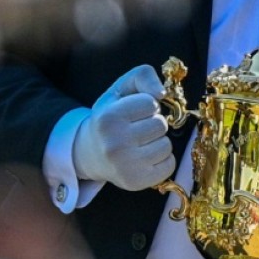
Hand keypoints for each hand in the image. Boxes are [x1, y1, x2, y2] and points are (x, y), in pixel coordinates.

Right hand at [72, 65, 174, 190]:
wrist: (89, 154)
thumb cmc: (109, 118)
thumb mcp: (120, 90)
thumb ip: (142, 76)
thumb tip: (161, 93)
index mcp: (108, 118)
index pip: (151, 103)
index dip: (146, 106)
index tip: (132, 113)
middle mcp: (114, 143)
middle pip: (161, 125)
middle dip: (153, 124)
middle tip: (135, 130)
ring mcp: (125, 166)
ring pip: (166, 146)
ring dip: (158, 142)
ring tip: (139, 144)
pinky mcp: (136, 182)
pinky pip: (169, 165)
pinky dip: (162, 160)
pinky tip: (144, 158)